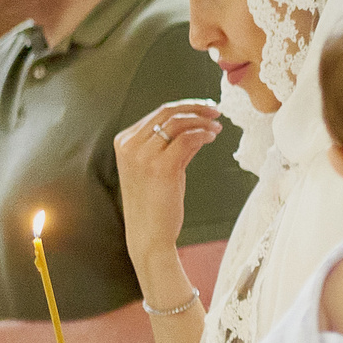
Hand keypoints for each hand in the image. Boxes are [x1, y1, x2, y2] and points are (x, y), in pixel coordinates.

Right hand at [113, 101, 224, 263]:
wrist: (149, 235)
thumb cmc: (155, 204)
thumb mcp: (161, 168)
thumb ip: (174, 145)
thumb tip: (198, 127)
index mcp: (125, 142)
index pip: (157, 113)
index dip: (184, 107)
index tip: (204, 108)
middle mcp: (130, 145)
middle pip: (167, 112)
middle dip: (195, 107)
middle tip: (216, 110)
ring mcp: (143, 155)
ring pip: (178, 123)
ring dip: (202, 121)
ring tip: (217, 127)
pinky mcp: (161, 167)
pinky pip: (187, 139)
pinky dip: (203, 134)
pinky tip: (212, 137)